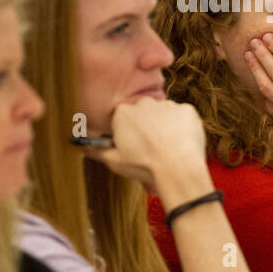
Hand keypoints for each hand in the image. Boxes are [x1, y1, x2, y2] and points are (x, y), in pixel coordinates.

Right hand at [83, 98, 206, 189]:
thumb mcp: (115, 161)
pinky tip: (180, 143)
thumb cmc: (144, 165)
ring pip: (164, 114)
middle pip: (143, 113)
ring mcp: (167, 105)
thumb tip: (85, 149)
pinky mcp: (187, 110)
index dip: (127, 132)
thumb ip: (98, 151)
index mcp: (123, 113)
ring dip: (164, 126)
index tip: (132, 144)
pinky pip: (183, 117)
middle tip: (151, 147)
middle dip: (146, 126)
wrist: (177, 168)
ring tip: (168, 148)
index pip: (122, 117)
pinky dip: (182, 127)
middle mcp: (144, 103)